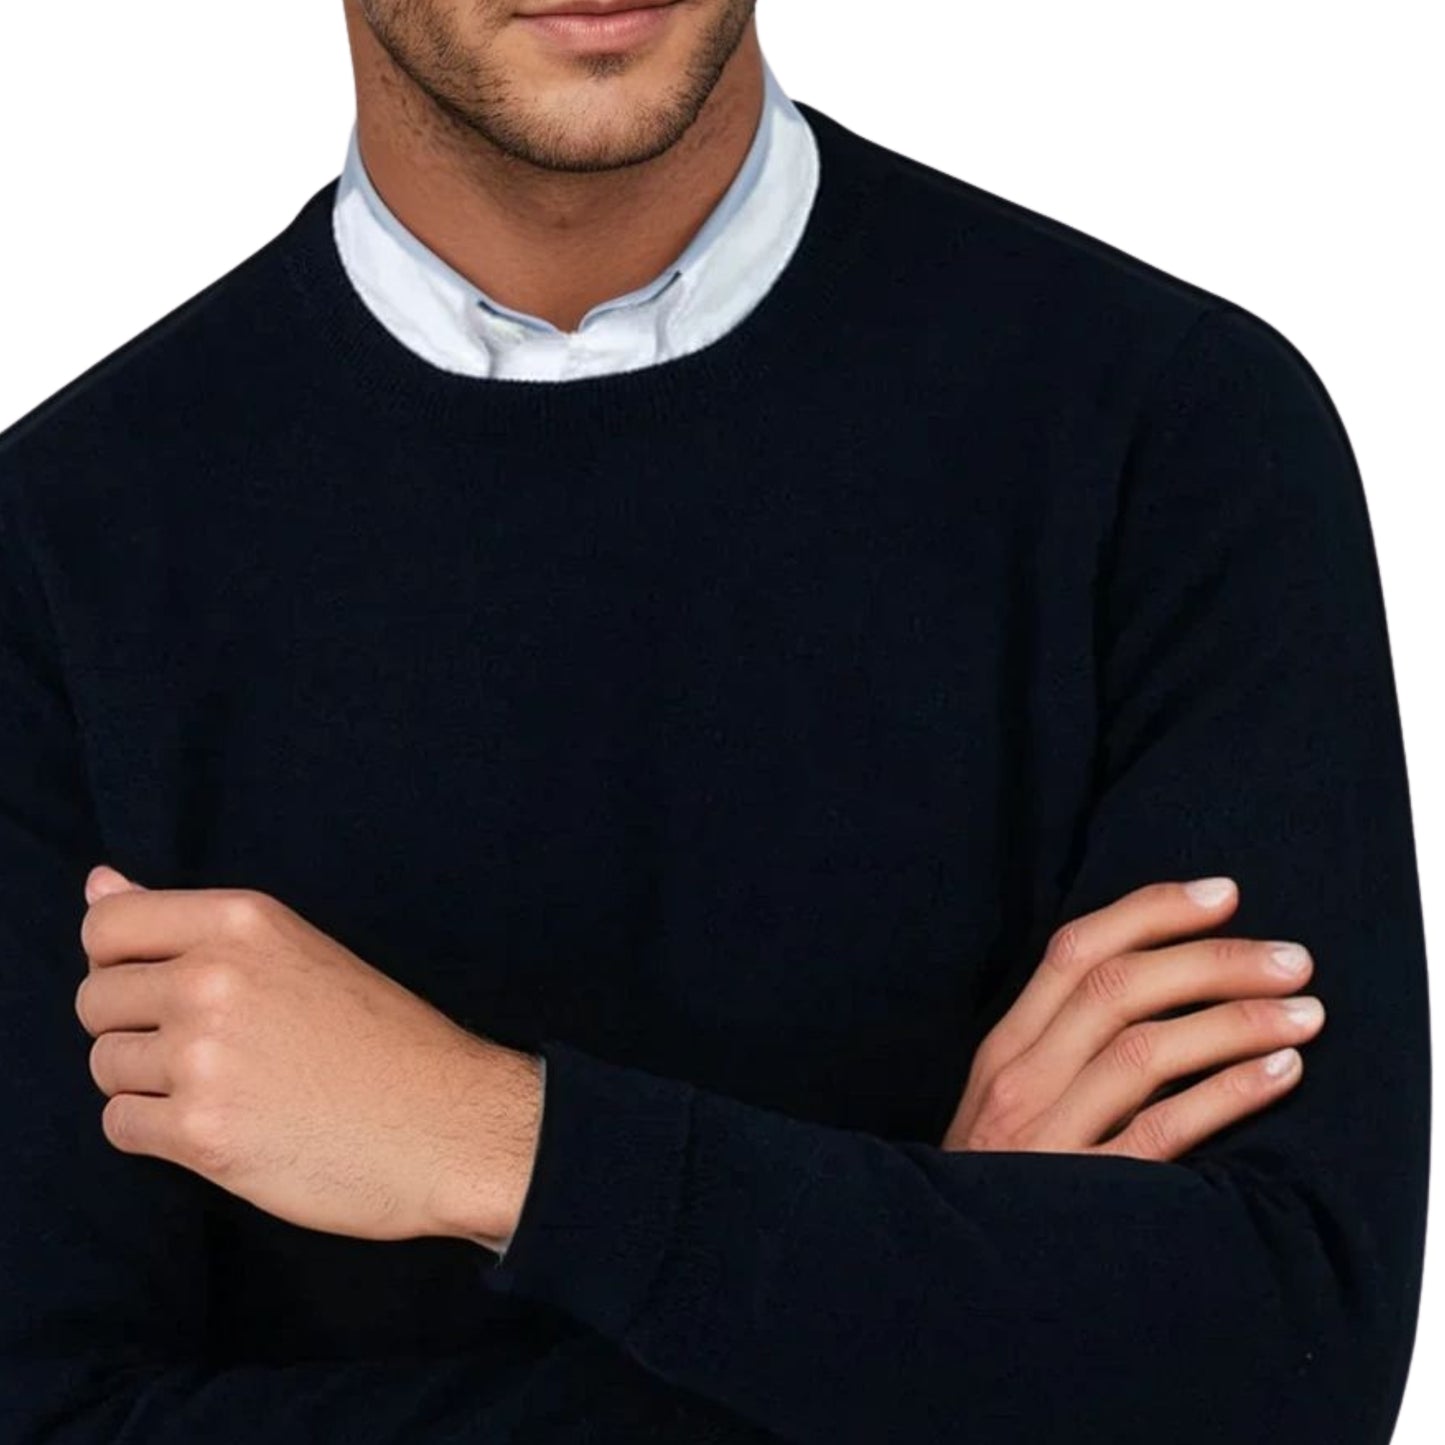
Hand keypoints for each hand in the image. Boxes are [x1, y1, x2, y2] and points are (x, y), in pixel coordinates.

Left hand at [73, 864, 542, 1244]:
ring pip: (104, 1065)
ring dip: (148, 1084)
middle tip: (209, 1049)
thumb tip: (97, 883)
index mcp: (244, 921)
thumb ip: (189, 921)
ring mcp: (203, 1057)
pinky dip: (157, 1132)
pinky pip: (122, 1125)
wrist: (448, 1123)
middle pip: (95, 1000)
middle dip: (134, 1028)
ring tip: (225, 1087)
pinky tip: (221, 1125)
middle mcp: (214, 978)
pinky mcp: (202, 1133)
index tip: (167, 987)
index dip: (121, 963)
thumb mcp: (296, 949)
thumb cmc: (382, 1037)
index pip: (106, 926)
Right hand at [942, 878, 1325, 1158]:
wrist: (942, 1283)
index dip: (1152, 910)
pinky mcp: (1085, 1194)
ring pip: (1146, 1049)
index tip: (1223, 892)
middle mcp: (1021, 1081)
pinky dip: (1229, 1093)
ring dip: (1237, 1020)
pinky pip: (1165, 1132)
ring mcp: (1048, 1138)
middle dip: (1214, 959)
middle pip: (1119, 988)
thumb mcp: (1008, 1103)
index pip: (1075, 952)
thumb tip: (1156, 980)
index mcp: (1004, 1049)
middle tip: (1291, 957)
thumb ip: (1060, 1045)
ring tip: (1305, 1012)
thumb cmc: (999, 1185)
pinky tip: (1280, 1072)